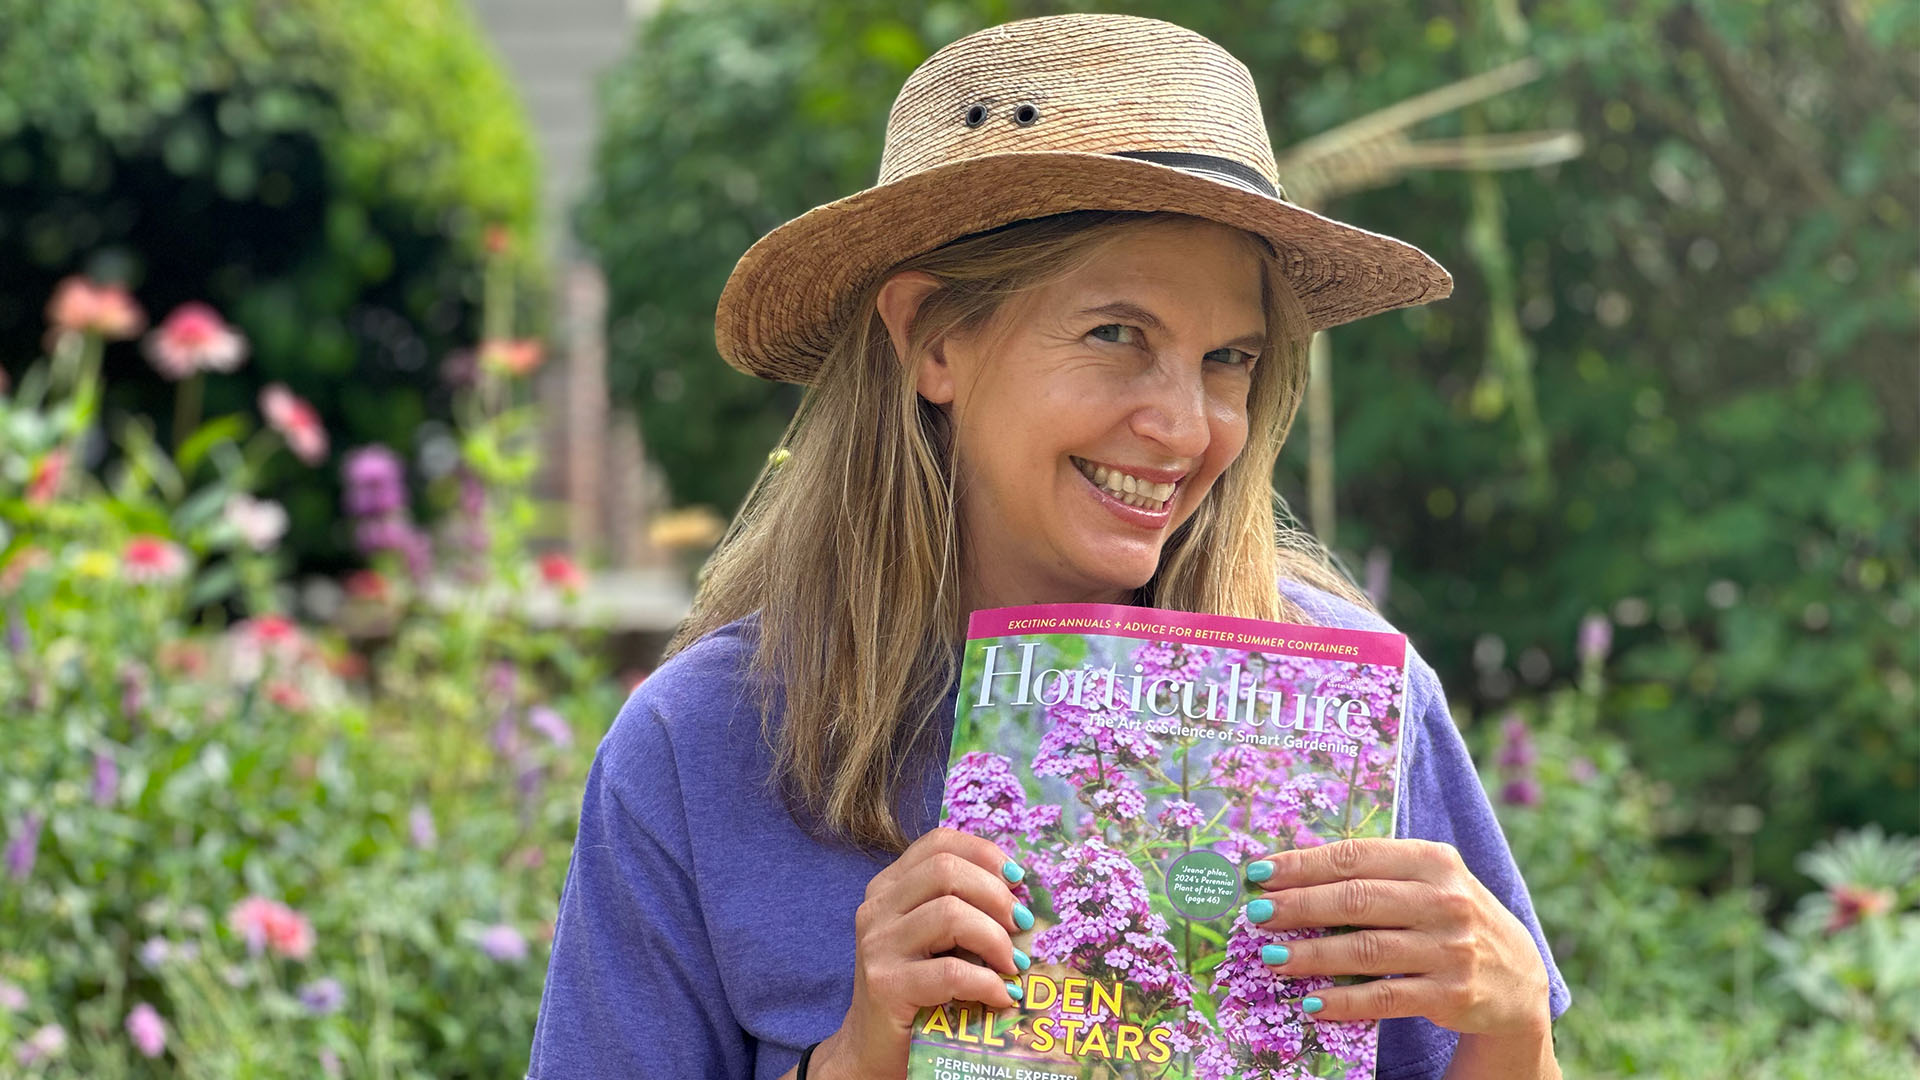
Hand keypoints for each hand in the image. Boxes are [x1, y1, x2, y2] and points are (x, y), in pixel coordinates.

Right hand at [810, 828, 1029, 1079]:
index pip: (938, 842)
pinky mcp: (885, 985)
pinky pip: (951, 971)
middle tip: (1020, 926)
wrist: (874, 1049)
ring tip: (1013, 965)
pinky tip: (1002, 996)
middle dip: (995, 895)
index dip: (984, 853)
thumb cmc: (917, 991)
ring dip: (995, 939)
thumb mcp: (934, 940)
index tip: (1016, 880)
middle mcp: (877, 908)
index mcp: (889, 888)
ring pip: (950, 914)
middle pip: (946, 870)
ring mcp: (877, 945)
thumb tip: (1020, 898)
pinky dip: (988, 982)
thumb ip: (961, 909)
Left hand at [1241, 837, 1549, 1038]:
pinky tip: (1311, 1002)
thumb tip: (1291, 871)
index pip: (1356, 857)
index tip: (1260, 873)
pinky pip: (1385, 997)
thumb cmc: (1451, 917)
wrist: (1517, 977)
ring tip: (1270, 958)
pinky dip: (1345, 1001)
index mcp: (1434, 860)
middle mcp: (1446, 900)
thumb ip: (1374, 873)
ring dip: (1311, 955)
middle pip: (1356, 900)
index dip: (1303, 865)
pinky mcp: (1451, 994)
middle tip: (1256, 914)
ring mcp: (1451, 948)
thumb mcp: (1428, 881)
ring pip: (1365, 950)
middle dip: (1298, 907)